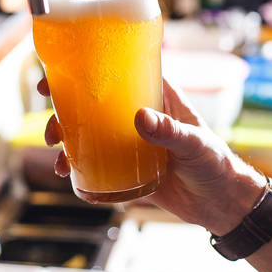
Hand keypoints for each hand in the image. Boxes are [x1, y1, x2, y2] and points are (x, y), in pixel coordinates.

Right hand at [39, 76, 265, 234]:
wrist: (222, 204)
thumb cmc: (216, 164)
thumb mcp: (194, 143)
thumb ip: (170, 131)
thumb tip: (140, 117)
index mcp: (156, 96)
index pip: (118, 72)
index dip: (86, 67)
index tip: (59, 71)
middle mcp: (137, 114)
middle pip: (93, 102)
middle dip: (64, 107)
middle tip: (49, 119)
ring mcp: (129, 141)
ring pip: (88, 131)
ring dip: (66, 138)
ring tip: (55, 153)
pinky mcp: (125, 167)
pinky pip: (94, 162)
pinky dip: (76, 165)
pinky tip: (66, 173)